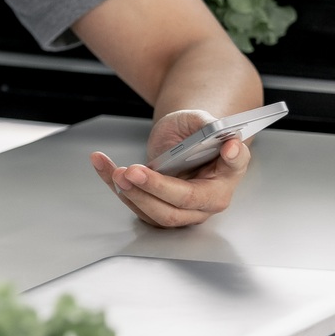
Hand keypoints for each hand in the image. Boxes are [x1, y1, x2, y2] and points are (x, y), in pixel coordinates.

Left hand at [88, 109, 250, 227]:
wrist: (181, 137)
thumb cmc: (195, 131)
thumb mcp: (201, 121)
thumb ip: (213, 129)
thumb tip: (232, 144)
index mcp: (223, 181)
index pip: (219, 182)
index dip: (224, 167)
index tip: (225, 150)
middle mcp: (205, 202)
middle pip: (178, 207)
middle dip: (152, 190)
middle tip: (131, 171)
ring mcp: (181, 210)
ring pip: (154, 214)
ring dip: (130, 194)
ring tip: (114, 171)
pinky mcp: (157, 208)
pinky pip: (135, 204)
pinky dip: (114, 185)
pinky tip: (102, 165)